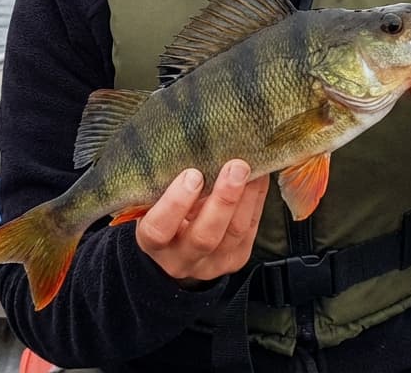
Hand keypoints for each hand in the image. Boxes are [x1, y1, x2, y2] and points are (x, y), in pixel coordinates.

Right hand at [135, 159, 268, 286]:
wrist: (173, 249)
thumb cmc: (160, 214)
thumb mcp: (152, 202)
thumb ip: (162, 185)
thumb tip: (187, 147)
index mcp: (152, 244)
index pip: (159, 230)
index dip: (175, 203)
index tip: (191, 175)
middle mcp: (180, 259)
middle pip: (204, 237)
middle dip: (224, 200)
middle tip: (235, 167)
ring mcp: (211, 264)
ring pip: (234, 234)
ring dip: (247, 197)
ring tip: (250, 168)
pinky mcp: (235, 259)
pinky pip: (250, 229)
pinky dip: (256, 200)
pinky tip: (258, 177)